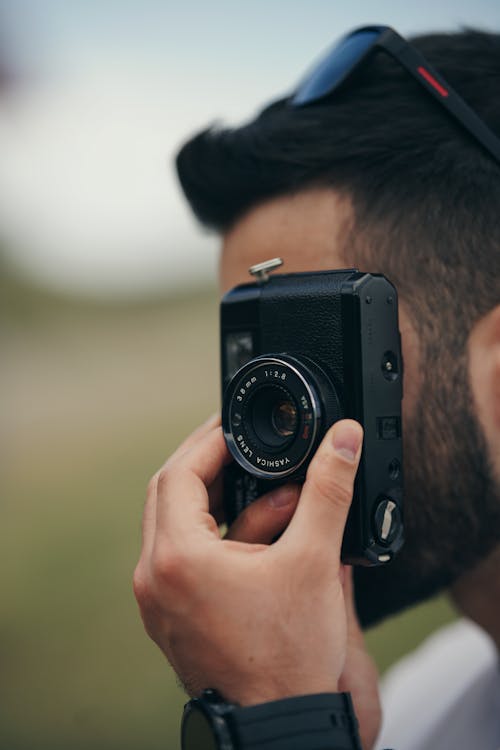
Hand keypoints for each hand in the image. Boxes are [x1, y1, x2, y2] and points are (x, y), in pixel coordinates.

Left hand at [133, 416, 380, 748]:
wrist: (280, 723)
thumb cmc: (290, 656)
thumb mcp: (314, 561)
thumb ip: (328, 491)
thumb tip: (343, 440)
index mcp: (177, 557)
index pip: (179, 473)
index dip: (208, 440)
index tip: (234, 425)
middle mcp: (154, 577)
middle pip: (168, 494)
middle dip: (206, 465)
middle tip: (239, 446)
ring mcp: (157, 601)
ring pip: (171, 526)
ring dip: (208, 499)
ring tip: (248, 482)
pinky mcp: (170, 616)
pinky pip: (179, 556)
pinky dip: (207, 533)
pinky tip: (244, 529)